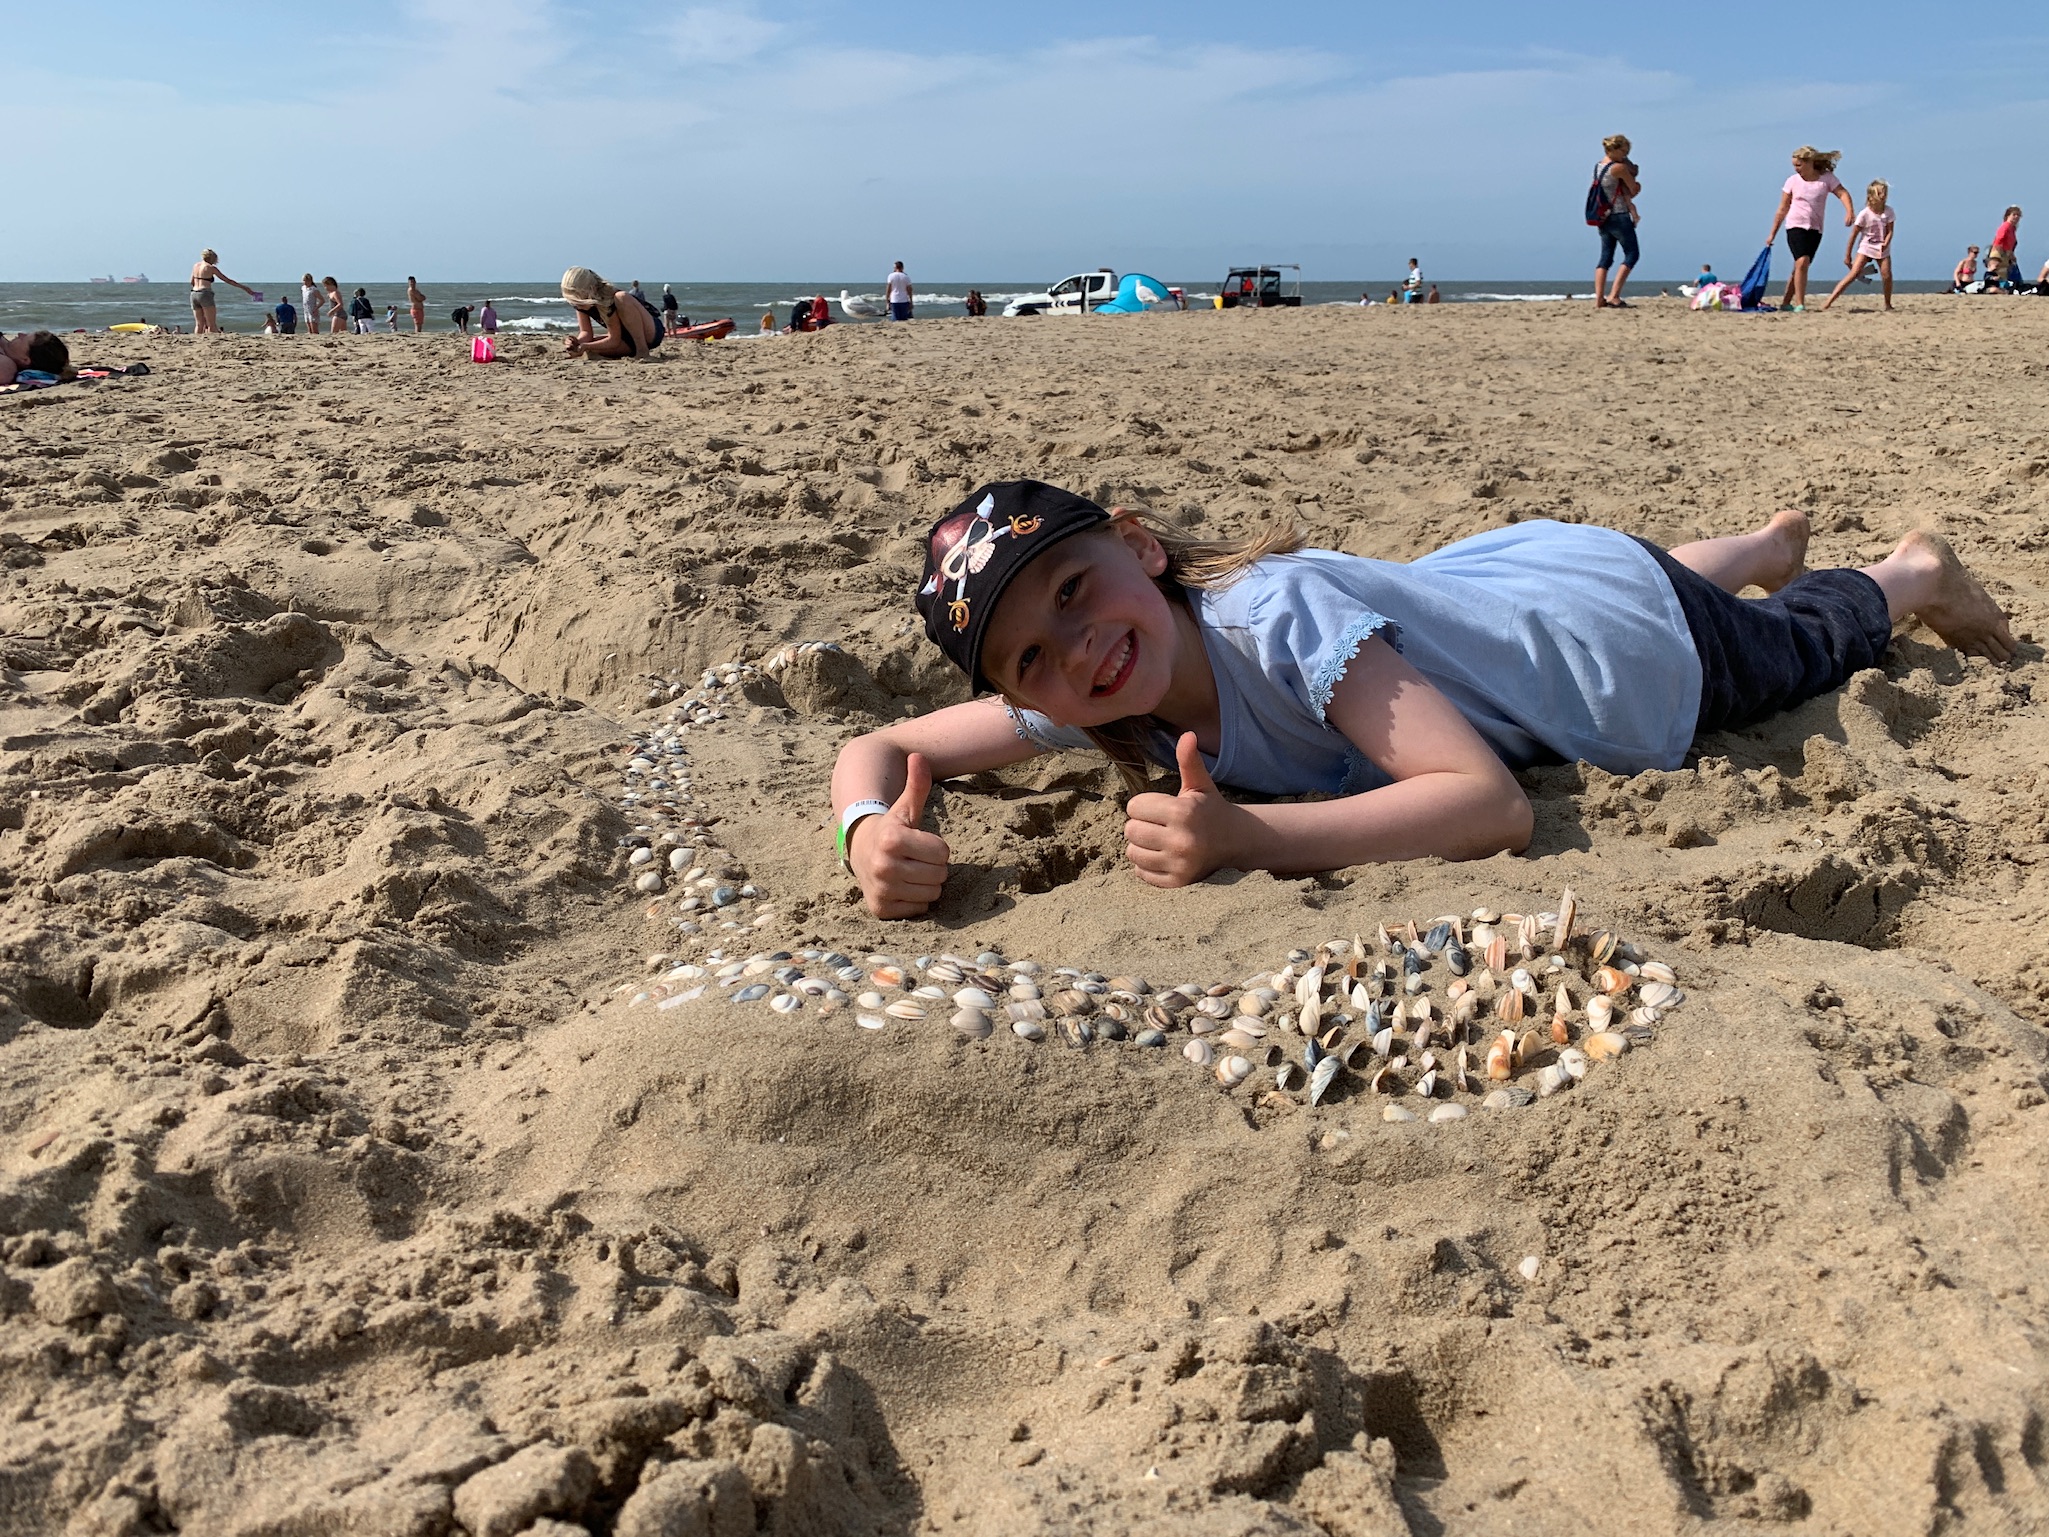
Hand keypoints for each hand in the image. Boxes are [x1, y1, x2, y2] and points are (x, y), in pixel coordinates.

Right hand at [849, 753, 949, 917]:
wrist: (860, 851)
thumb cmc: (892, 828)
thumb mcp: (904, 807)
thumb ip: (916, 784)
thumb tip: (918, 757)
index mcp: (892, 839)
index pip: (943, 853)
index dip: (936, 847)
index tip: (919, 843)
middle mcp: (883, 866)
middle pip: (940, 875)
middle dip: (933, 866)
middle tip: (915, 858)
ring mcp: (881, 889)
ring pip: (932, 894)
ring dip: (926, 884)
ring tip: (909, 871)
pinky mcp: (880, 908)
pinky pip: (920, 909)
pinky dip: (915, 900)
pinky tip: (902, 887)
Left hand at [1123, 733, 1241, 887]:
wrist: (1234, 842)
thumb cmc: (1209, 809)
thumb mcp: (1200, 784)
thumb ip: (1189, 760)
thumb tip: (1188, 734)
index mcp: (1183, 812)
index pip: (1134, 807)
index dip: (1144, 805)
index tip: (1159, 809)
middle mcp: (1181, 840)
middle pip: (1130, 830)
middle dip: (1140, 825)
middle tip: (1158, 825)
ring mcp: (1179, 864)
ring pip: (1132, 852)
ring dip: (1140, 845)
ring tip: (1158, 841)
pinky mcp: (1177, 882)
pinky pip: (1140, 873)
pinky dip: (1146, 866)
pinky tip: (1162, 856)